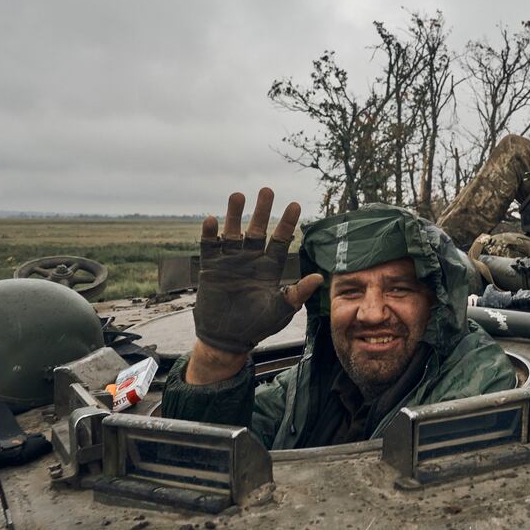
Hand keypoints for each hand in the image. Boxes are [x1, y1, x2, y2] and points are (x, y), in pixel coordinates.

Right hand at [185, 188, 322, 383]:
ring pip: (233, 232)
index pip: (281, 239)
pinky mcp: (211, 268)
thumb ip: (297, 293)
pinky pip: (210, 247)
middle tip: (267, 190)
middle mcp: (251, 259)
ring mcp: (230, 261)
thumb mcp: (281, 310)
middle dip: (263, 210)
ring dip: (234, 214)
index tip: (295, 204)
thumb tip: (319, 277)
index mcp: (270, 266)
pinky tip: (212, 220)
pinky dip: (210, 234)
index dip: (287, 222)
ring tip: (238, 195)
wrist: (227, 339)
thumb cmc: (257, 325)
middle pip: (258, 229)